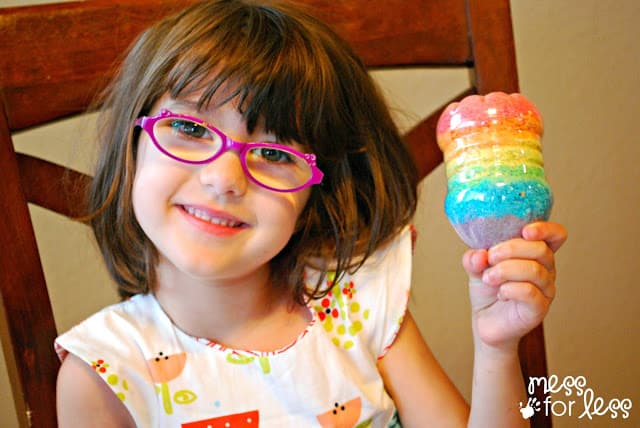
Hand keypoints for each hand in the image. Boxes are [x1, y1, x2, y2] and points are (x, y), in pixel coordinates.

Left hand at [462, 221, 567, 351]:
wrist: (486, 320)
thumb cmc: (488, 289)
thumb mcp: (477, 268)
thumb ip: (475, 258)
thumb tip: (478, 254)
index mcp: (534, 254)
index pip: (556, 235)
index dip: (545, 229)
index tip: (525, 231)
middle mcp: (546, 269)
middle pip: (541, 250)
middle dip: (511, 249)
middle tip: (490, 258)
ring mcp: (545, 290)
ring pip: (535, 270)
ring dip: (506, 270)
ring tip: (488, 277)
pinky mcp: (539, 308)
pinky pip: (529, 292)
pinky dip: (510, 289)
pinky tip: (500, 293)